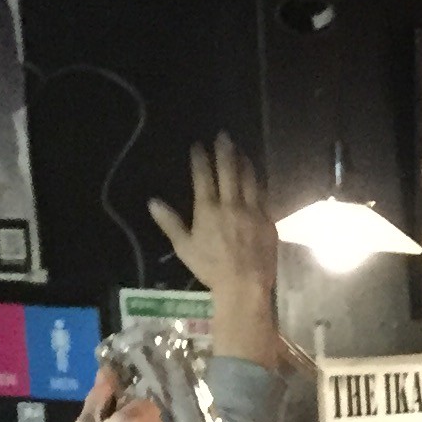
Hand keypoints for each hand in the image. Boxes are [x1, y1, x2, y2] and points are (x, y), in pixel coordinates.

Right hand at [145, 132, 279, 366]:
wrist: (245, 285)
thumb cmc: (211, 269)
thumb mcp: (185, 247)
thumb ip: (170, 223)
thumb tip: (153, 203)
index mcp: (208, 210)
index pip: (203, 176)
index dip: (200, 159)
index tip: (198, 145)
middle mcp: (231, 205)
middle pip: (228, 171)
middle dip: (225, 151)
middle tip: (224, 135)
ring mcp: (252, 211)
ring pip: (249, 179)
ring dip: (244, 162)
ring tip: (241, 151)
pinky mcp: (268, 221)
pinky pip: (263, 196)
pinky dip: (259, 183)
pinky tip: (257, 177)